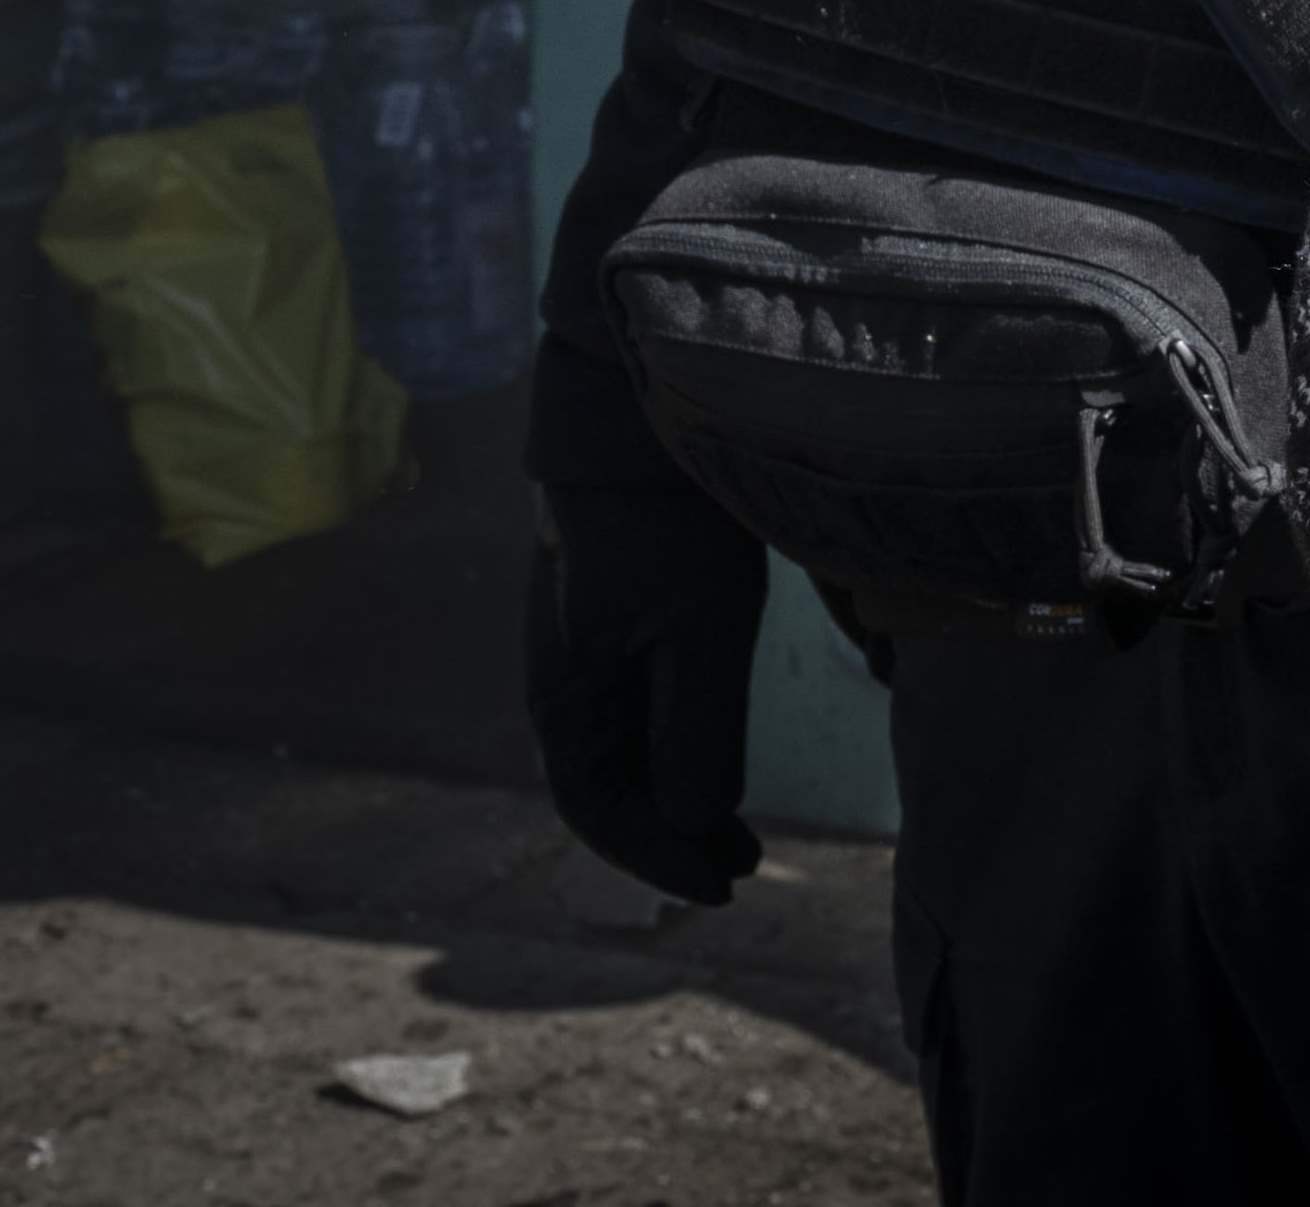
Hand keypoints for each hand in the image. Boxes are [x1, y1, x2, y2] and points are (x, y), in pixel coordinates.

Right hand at [527, 480, 769, 906]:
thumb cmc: (667, 525)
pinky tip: (716, 758)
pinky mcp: (621, 619)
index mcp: (565, 697)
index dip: (660, 858)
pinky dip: (678, 748)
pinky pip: (641, 711)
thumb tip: (689, 827)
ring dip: (678, 798)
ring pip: (628, 754)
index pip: (599, 811)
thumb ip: (694, 733)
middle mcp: (566, 683)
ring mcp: (590, 651)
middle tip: (743, 868)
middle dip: (673, 838)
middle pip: (612, 790)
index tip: (724, 887)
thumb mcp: (699, 630)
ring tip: (741, 833)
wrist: (638, 422)